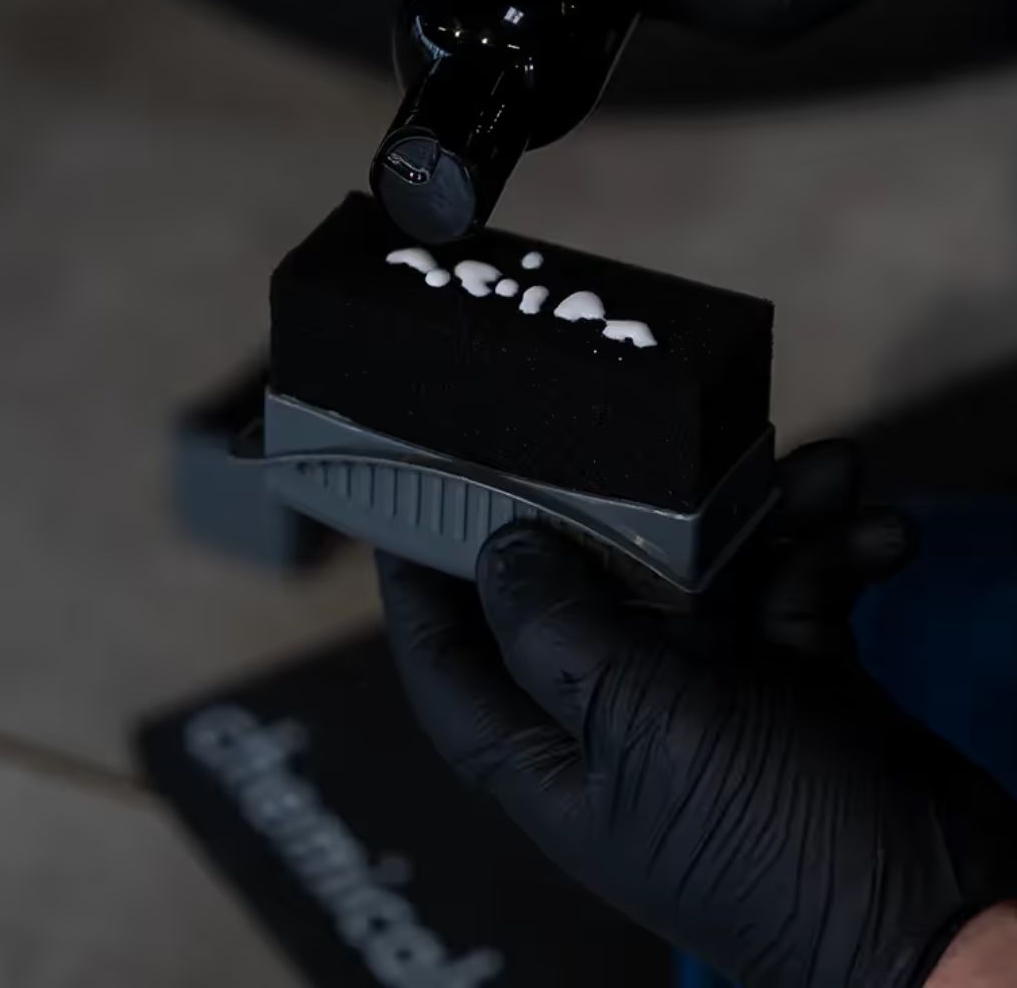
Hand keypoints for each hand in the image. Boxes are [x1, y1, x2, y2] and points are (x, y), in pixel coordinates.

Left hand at [377, 444, 1016, 985]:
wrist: (947, 916)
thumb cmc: (777, 841)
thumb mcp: (646, 729)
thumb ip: (560, 637)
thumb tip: (500, 553)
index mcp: (552, 752)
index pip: (448, 663)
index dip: (418, 584)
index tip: (408, 498)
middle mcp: (618, 718)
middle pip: (578, 592)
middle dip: (614, 516)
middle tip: (623, 439)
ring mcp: (706, 696)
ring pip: (700, 577)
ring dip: (760, 522)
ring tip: (814, 473)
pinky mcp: (786, 678)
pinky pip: (789, 591)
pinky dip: (829, 557)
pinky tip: (876, 533)